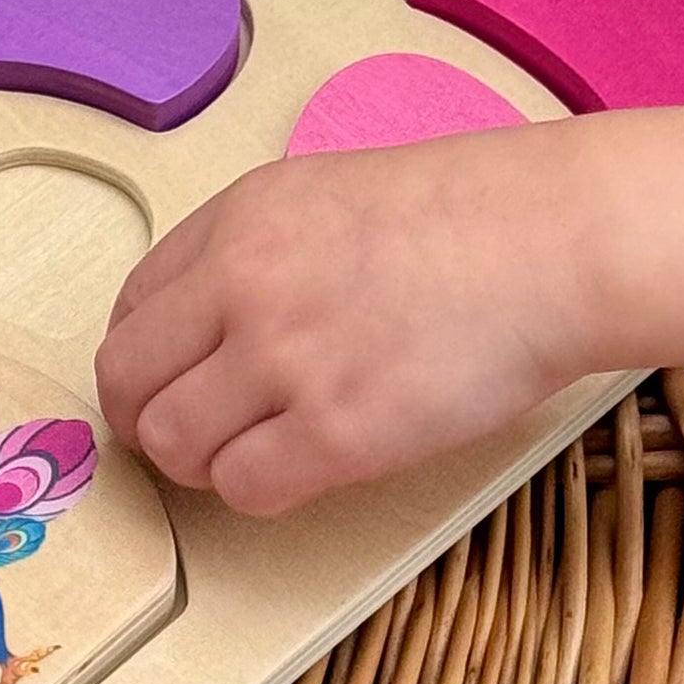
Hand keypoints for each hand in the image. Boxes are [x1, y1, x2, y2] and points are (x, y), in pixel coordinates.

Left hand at [95, 129, 597, 516]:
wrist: (554, 243)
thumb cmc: (470, 218)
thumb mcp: (328, 195)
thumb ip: (256, 251)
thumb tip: (207, 323)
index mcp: (237, 222)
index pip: (131, 307)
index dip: (142, 358)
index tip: (163, 381)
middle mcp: (242, 285)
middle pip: (129, 379)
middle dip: (146, 419)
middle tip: (186, 437)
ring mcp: (285, 360)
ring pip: (174, 443)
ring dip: (200, 461)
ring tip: (250, 453)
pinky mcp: (336, 433)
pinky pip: (244, 486)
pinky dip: (257, 489)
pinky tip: (299, 469)